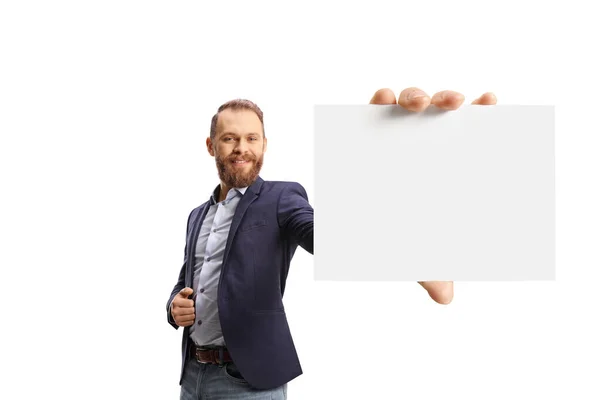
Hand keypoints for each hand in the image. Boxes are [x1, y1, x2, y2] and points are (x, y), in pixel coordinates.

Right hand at [171, 287, 195, 326]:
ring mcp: (176, 318)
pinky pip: (189, 323)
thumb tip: (191, 291)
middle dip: (193, 309)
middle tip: (191, 308)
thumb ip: (186, 290)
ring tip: (191, 312)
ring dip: (193, 314)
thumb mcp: (182, 293)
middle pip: (191, 310)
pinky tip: (190, 317)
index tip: (190, 302)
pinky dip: (191, 320)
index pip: (190, 303)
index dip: (192, 302)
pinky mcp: (178, 323)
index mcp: (176, 302)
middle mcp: (175, 311)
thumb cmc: (180, 300)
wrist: (173, 308)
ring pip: (191, 317)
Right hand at [369, 87, 496, 303]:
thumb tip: (445, 297)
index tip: (491, 102)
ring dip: (417, 95)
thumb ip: (427, 267)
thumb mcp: (405, 251)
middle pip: (439, 113)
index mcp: (437, 167)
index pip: (464, 135)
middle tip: (455, 103)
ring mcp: (392, 135)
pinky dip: (380, 98)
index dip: (481, 116)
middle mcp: (418, 145)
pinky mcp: (363, 131)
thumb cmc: (380, 235)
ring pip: (409, 103)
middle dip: (448, 98)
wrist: (337, 231)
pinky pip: (373, 108)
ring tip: (418, 105)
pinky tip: (384, 97)